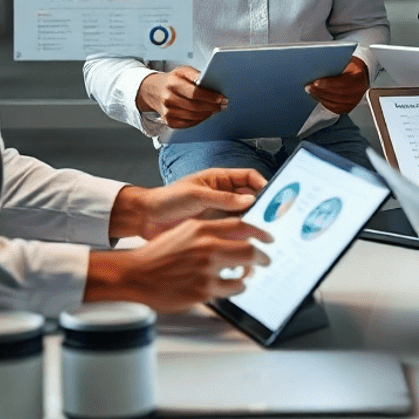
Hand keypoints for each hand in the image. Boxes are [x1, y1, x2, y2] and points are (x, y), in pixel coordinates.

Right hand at [84, 217, 271, 312]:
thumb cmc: (158, 254)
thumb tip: (237, 232)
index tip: (269, 237)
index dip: (260, 231)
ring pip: (243, 272)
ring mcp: (205, 270)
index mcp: (201, 229)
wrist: (134, 275)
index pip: (241, 226)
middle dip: (262, 256)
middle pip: (249, 249)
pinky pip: (232, 289)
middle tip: (265, 259)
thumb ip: (210, 230)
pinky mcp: (202, 291)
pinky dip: (237, 288)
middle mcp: (206, 247)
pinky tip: (233, 286)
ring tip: (247, 275)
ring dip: (249, 274)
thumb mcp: (184, 232)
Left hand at [109, 168, 266, 239]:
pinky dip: (241, 234)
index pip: (247, 177)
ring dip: (252, 221)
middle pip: (249, 196)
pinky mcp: (213, 228)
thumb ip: (223, 199)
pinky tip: (247, 241)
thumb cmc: (167, 200)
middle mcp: (221, 195)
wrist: (146, 219)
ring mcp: (218, 212)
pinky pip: (232, 229)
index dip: (261, 183)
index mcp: (218, 179)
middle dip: (261, 204)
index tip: (272, 195)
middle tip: (273, 216)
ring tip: (262, 230)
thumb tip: (249, 199)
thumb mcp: (196, 195)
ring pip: (243, 214)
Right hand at [135, 65, 225, 128]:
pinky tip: (205, 114)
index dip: (210, 97)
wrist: (153, 91)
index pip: (194, 93)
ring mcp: (168, 112)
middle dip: (212, 106)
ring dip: (208, 114)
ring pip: (193, 116)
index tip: (221, 98)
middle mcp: (168, 99)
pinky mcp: (169, 121)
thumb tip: (207, 80)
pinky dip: (199, 119)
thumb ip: (195, 74)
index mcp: (173, 84)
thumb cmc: (172, 80)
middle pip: (195, 106)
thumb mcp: (182, 71)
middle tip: (223, 105)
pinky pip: (188, 124)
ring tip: (216, 109)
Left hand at [306, 57, 368, 113]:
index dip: (327, 84)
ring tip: (311, 92)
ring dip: (320, 98)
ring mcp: (354, 101)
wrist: (361, 74)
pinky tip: (318, 98)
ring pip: (335, 103)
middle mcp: (358, 91)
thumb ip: (333, 67)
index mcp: (358, 78)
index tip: (315, 82)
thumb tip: (316, 70)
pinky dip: (325, 104)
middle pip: (337, 95)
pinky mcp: (349, 107)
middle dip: (320, 91)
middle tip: (309, 87)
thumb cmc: (351, 67)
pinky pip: (335, 109)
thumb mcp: (345, 63)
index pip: (342, 83)